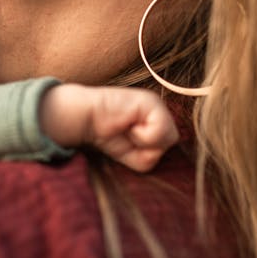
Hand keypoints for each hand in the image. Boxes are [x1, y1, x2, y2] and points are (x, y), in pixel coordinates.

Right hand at [40, 84, 178, 172]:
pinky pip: (159, 131)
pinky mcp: (152, 102)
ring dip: (145, 142)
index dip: (149, 152)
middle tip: (127, 137)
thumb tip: (166, 152)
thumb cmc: (106, 136)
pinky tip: (128, 125)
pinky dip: (142, 135)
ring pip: (169, 138)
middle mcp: (160, 111)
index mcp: (158, 120)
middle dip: (149, 149)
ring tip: (127, 130)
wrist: (85, 118)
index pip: (168, 146)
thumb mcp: (135, 154)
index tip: (128, 144)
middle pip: (171, 143)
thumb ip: (153, 155)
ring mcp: (157, 105)